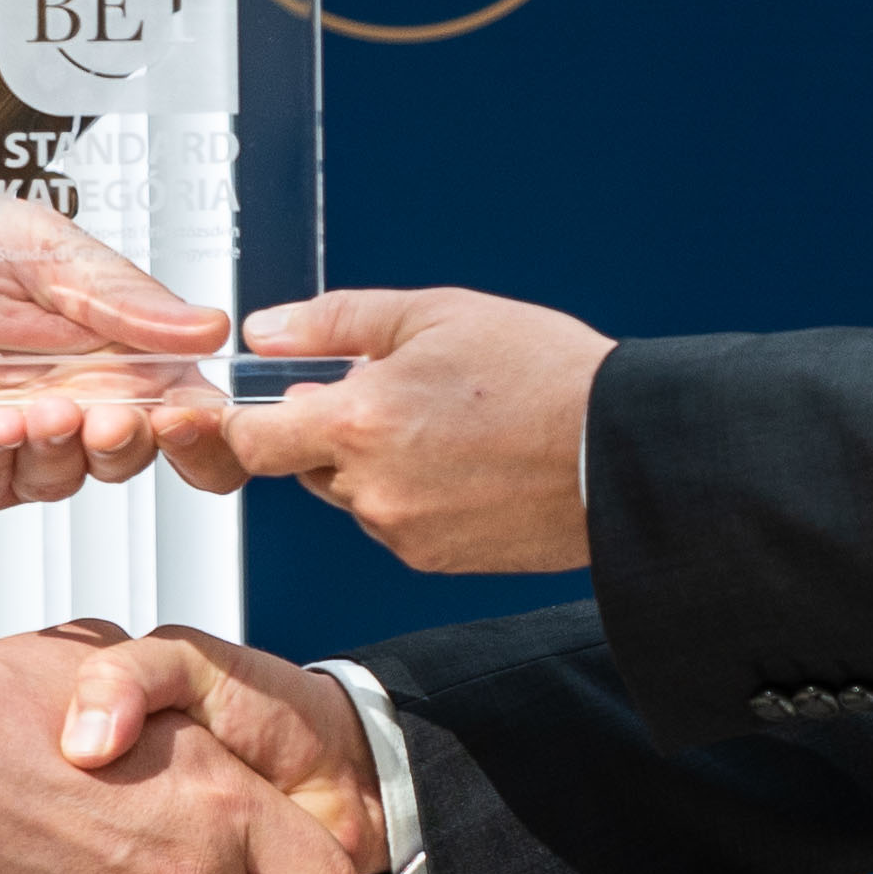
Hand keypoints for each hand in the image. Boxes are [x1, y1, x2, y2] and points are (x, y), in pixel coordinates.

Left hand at [0, 190, 228, 511]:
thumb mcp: (41, 245)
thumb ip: (118, 293)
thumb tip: (206, 326)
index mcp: (110, 355)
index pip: (181, 414)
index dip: (203, 430)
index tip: (198, 412)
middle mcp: (66, 406)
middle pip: (129, 458)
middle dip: (131, 445)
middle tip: (121, 417)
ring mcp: (6, 441)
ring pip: (58, 478)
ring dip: (60, 453)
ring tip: (50, 412)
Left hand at [162, 284, 611, 571]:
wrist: (623, 453)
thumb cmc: (545, 376)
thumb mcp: (435, 313)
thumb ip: (335, 321)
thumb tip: (267, 330)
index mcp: (358, 422)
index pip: (249, 439)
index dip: (250, 417)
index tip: (270, 398)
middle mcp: (370, 489)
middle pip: (302, 465)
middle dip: (329, 430)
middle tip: (396, 391)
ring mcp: (403, 532)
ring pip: (351, 493)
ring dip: (374, 462)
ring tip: (447, 422)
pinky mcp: (435, 560)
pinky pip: (395, 522)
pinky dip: (413, 493)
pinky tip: (466, 461)